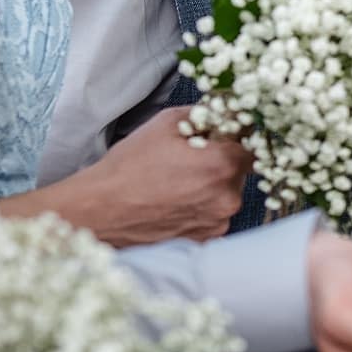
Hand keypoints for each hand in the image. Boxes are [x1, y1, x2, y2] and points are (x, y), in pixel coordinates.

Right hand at [44, 107, 249, 246]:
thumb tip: (227, 112)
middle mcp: (228, 197)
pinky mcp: (205, 239)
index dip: (235, 134)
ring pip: (227, 192)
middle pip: (241, 168)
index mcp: (223, 164)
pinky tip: (176, 199)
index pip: (251, 141)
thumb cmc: (130, 166)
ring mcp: (218, 222)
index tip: (219, 132)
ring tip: (178, 180)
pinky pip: (214, 214)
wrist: (101, 210)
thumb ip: (207, 114)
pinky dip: (202, 205)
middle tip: (191, 156)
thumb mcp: (167, 122)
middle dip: (223, 158)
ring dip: (212, 184)